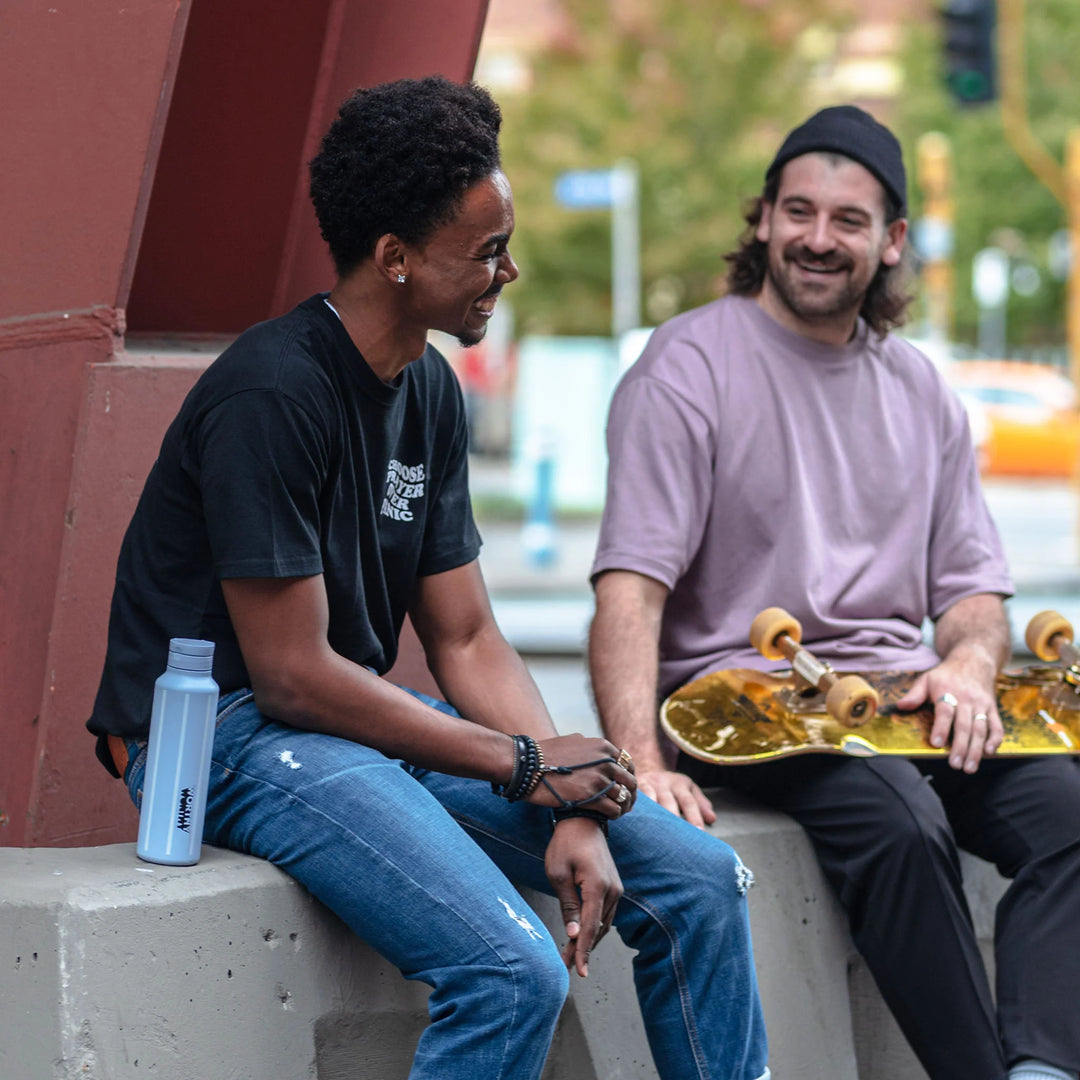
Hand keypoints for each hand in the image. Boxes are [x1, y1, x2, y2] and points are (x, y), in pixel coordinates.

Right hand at [529, 733, 636, 819]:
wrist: (528, 766)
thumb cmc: (546, 754)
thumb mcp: (572, 741)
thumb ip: (589, 747)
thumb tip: (596, 752)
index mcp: (602, 747)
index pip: (627, 763)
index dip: (627, 776)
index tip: (624, 785)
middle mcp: (605, 761)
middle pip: (630, 781)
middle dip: (629, 793)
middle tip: (624, 802)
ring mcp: (599, 779)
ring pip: (624, 797)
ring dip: (622, 806)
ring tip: (617, 812)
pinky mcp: (591, 796)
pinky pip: (613, 809)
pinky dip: (614, 814)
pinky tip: (609, 817)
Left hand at [545, 815, 622, 976]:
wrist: (583, 820)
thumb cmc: (565, 844)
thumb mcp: (558, 874)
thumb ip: (568, 905)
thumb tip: (573, 934)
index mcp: (597, 886)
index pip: (591, 927)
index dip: (583, 951)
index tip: (578, 972)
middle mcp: (612, 890)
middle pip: (599, 929)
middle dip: (583, 950)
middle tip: (566, 966)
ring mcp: (616, 888)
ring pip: (604, 924)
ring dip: (589, 940)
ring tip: (571, 956)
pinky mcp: (614, 887)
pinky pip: (606, 914)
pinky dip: (595, 927)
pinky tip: (582, 936)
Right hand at [637, 768, 716, 828]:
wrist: (648, 768)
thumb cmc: (672, 786)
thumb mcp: (688, 789)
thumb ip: (700, 803)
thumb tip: (712, 819)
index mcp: (680, 784)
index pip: (688, 801)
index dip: (694, 816)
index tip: (699, 832)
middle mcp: (663, 783)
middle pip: (669, 802)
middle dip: (674, 819)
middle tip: (679, 838)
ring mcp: (648, 785)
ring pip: (652, 802)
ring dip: (654, 818)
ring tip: (657, 835)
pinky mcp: (635, 790)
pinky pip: (637, 802)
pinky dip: (638, 812)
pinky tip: (639, 823)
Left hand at [896, 648, 1001, 772]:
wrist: (973, 660)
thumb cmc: (945, 674)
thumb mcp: (926, 679)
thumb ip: (914, 694)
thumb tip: (900, 706)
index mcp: (947, 691)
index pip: (945, 711)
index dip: (941, 727)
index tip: (936, 743)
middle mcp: (966, 699)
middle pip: (964, 725)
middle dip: (960, 747)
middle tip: (955, 765)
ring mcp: (981, 704)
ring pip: (980, 729)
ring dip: (976, 750)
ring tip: (969, 768)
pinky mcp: (992, 708)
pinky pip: (996, 725)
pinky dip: (995, 739)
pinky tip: (989, 752)